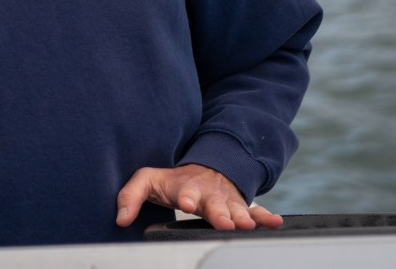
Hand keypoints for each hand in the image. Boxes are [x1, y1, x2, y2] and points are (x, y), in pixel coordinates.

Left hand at [116, 164, 283, 230]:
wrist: (201, 171)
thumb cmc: (172, 180)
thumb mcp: (146, 181)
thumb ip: (129, 197)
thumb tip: (119, 219)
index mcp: (185, 188)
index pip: (184, 192)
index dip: (185, 197)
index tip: (186, 203)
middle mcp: (208, 195)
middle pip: (215, 205)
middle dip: (220, 213)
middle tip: (226, 222)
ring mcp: (226, 201)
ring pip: (237, 210)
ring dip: (244, 218)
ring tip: (248, 226)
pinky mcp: (240, 207)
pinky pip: (256, 211)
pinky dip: (266, 217)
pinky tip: (276, 223)